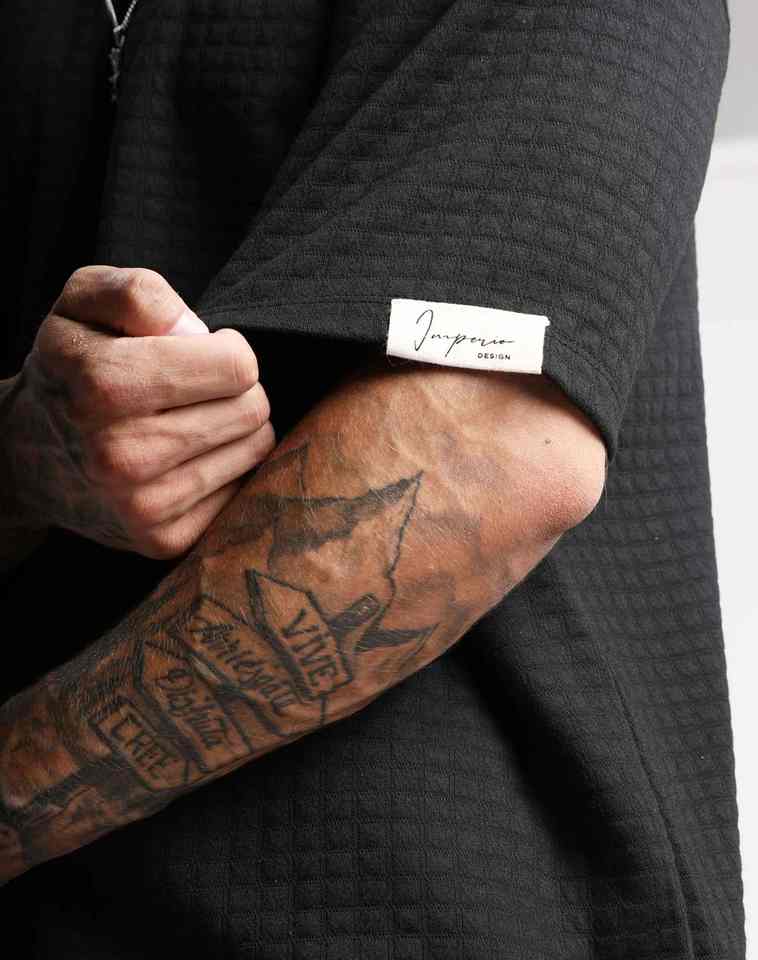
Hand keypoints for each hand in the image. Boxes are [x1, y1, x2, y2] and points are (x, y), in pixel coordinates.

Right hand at [1, 266, 274, 557]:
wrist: (24, 457)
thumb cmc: (70, 366)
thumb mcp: (82, 303)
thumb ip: (140, 293)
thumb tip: (197, 333)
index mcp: (104, 384)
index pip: (238, 365)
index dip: (225, 350)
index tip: (197, 354)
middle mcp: (122, 454)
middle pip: (253, 408)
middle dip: (234, 389)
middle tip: (192, 390)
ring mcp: (144, 506)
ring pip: (256, 448)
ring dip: (232, 428)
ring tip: (186, 421)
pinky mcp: (163, 540)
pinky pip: (242, 489)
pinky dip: (222, 469)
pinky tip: (183, 460)